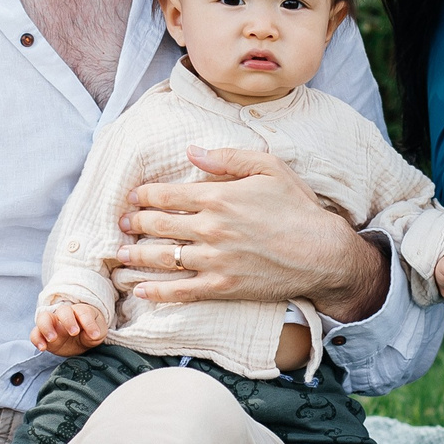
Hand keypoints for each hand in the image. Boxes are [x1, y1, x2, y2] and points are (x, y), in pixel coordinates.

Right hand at [31, 301, 107, 356]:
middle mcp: (65, 315)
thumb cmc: (89, 332)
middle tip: (74, 333)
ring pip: (44, 318)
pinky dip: (36, 339)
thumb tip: (93, 334)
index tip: (94, 335)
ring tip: (52, 338)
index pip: (83, 312)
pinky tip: (42, 348)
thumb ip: (96, 331)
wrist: (80, 340)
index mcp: (80, 312)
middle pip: (63, 310)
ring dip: (47, 327)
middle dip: (68, 320)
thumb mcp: (98, 332)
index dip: (89, 322)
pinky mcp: (44, 336)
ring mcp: (53, 325)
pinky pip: (35, 334)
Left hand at [119, 145, 384, 320]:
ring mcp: (213, 260)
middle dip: (135, 224)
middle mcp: (210, 228)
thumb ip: (228, 158)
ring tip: (121, 255)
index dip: (143, 195)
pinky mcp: (221, 286)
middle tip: (123, 224)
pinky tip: (140, 290)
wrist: (322, 253)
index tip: (134, 197)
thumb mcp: (269, 167)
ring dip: (135, 256)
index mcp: (218, 197)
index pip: (166, 195)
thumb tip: (192, 151)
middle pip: (157, 226)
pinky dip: (155, 292)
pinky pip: (179, 291)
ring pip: (161, 259)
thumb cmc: (297, 208)